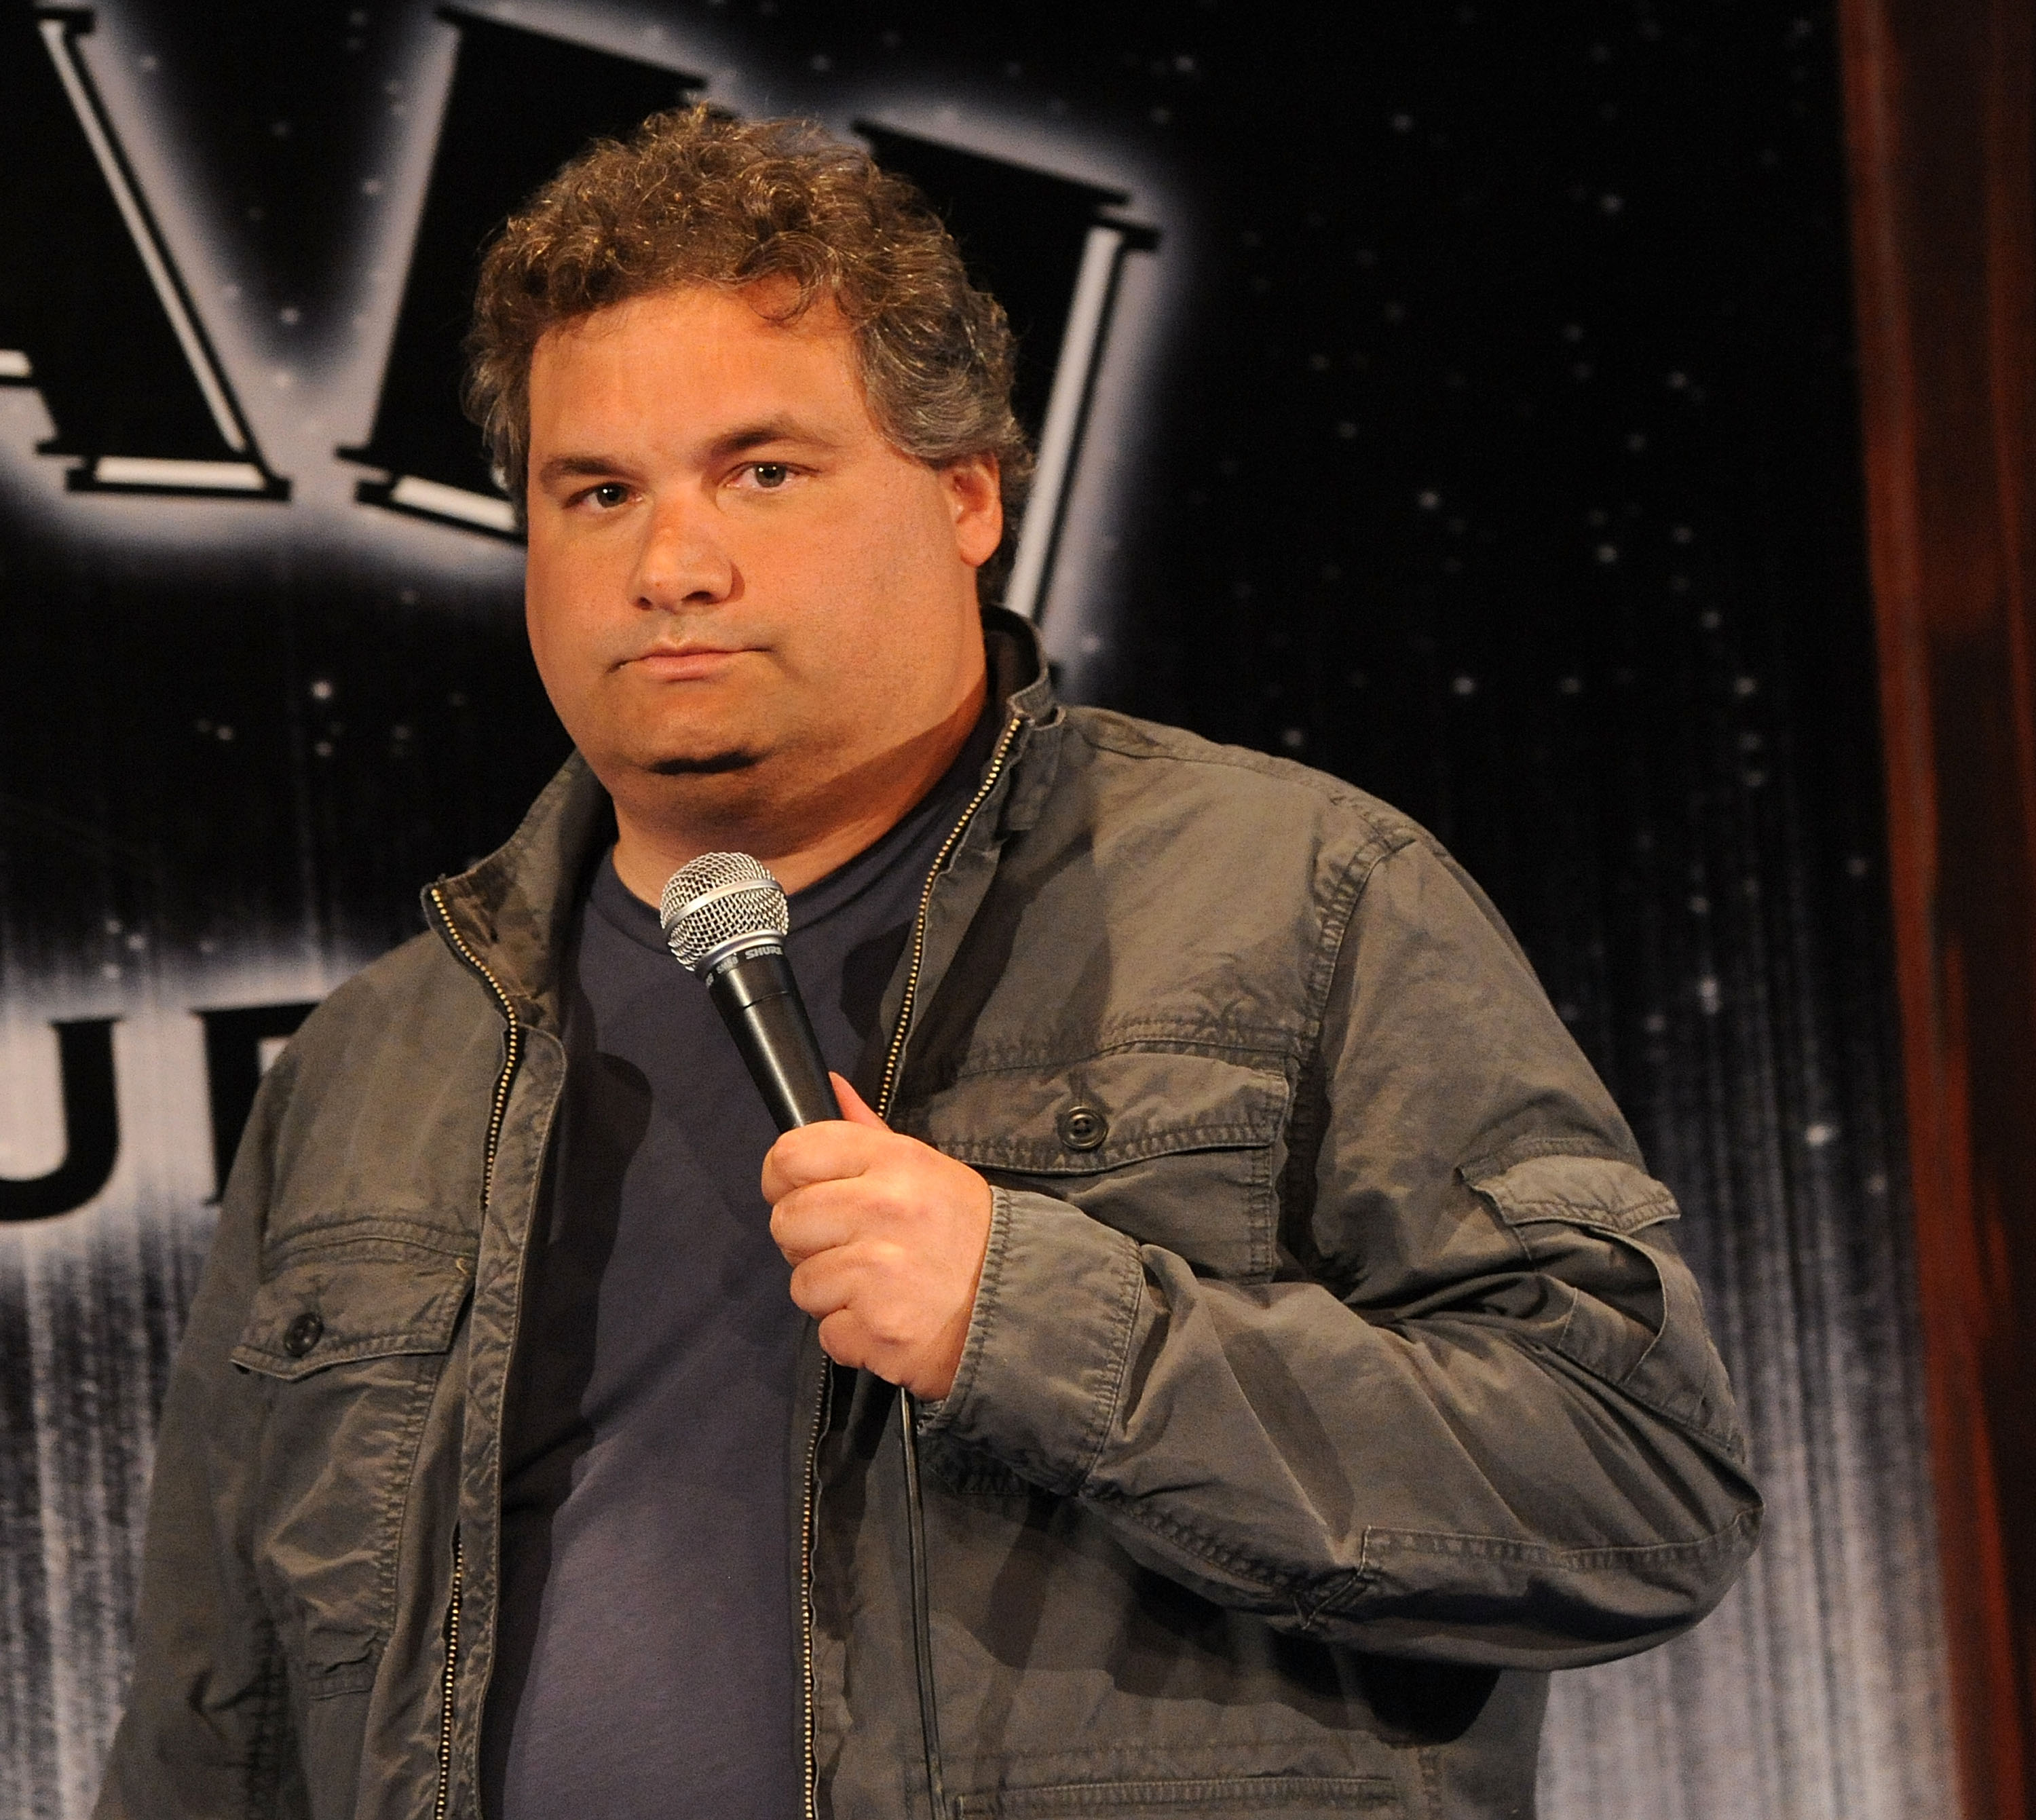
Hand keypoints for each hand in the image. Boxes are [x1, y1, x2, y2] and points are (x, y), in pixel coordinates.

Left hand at [762, 1074, 993, 1399]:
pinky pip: (828, 1334)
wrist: (1027, 1305)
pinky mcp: (879, 1329)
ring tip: (880, 1288)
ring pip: (802, 1284)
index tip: (798, 1195)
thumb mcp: (930, 1170)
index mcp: (894, 1162)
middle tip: (850, 1249)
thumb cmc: (969, 1235)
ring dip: (833, 1294)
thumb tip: (831, 1088)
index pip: (792, 1154)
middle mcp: (884, 1209)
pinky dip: (853, 1336)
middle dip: (807, 1242)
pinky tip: (890, 1320)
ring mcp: (880, 1272)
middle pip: (786, 1221)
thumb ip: (870, 1133)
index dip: (783, 1179)